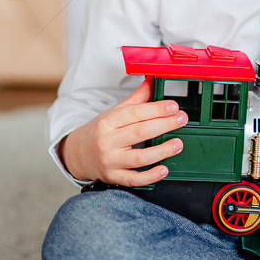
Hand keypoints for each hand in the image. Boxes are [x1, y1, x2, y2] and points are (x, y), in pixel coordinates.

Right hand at [59, 77, 187, 185]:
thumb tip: (153, 79)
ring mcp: (110, 161)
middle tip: (182, 119)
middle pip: (139, 133)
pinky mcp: (113, 178)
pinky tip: (164, 169)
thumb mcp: (115, 112)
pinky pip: (133, 180)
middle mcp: (108, 141)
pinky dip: (150, 177)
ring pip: (139, 158)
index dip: (156, 109)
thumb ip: (137, 99)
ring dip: (161, 151)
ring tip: (178, 144)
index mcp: (108, 121)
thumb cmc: (101, 130)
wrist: (78, 154)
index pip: (134, 113)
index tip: (173, 106)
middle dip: (163, 125)